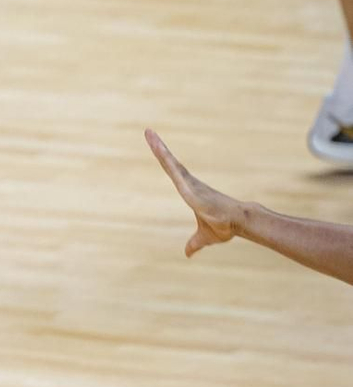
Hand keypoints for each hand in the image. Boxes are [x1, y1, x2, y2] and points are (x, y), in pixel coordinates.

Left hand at [145, 130, 244, 254]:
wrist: (239, 223)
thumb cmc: (224, 226)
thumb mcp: (203, 237)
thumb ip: (194, 244)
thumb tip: (188, 254)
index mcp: (189, 190)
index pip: (172, 171)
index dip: (164, 159)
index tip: (155, 145)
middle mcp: (189, 183)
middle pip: (169, 163)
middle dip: (158, 147)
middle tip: (147, 131)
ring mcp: (190, 184)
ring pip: (170, 163)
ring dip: (160, 148)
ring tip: (148, 133)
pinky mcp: (191, 189)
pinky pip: (176, 173)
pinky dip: (167, 161)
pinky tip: (159, 151)